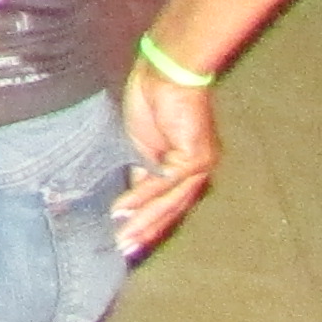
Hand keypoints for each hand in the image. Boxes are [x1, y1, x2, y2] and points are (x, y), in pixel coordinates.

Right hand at [114, 59, 220, 255]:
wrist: (166, 70)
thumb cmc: (153, 99)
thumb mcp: (139, 143)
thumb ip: (141, 171)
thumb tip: (133, 200)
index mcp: (185, 167)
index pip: (168, 204)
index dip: (149, 224)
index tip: (128, 241)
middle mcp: (198, 171)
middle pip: (171, 210)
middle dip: (146, 231)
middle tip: (124, 251)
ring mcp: (199, 165)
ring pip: (169, 202)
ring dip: (143, 221)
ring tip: (122, 238)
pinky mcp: (193, 157)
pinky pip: (164, 184)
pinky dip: (142, 197)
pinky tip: (124, 210)